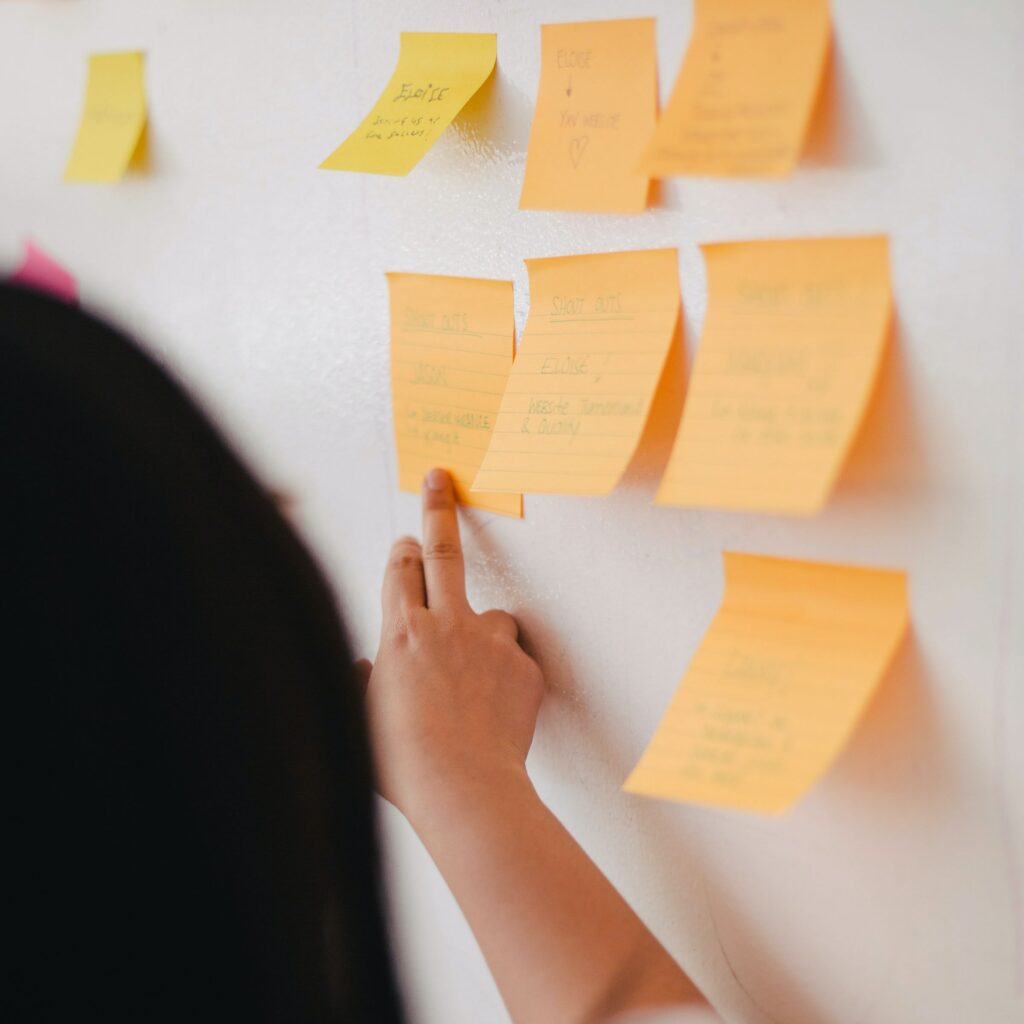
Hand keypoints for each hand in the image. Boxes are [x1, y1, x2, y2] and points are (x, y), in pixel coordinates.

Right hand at [364, 469, 543, 825]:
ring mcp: (490, 642)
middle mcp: (446, 625)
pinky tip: (495, 710)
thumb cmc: (403, 763)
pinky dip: (506, 676)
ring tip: (476, 676)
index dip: (401, 552)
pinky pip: (514, 660)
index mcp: (401, 633)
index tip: (405, 540)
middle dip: (438, 510)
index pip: (398, 571)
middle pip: (442, 552)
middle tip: (442, 478)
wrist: (463, 787)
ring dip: (483, 631)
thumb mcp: (360, 719)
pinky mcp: (524, 665)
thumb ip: (362, 682)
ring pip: (492, 616)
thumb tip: (364, 667)